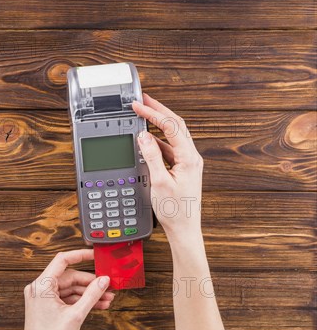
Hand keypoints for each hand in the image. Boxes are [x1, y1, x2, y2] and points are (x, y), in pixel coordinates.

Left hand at [23, 250, 112, 329]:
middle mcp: (39, 289)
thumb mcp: (76, 315)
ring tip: (106, 298)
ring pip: (70, 288)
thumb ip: (91, 295)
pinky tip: (97, 304)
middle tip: (107, 286)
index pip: (62, 260)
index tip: (94, 255)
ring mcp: (42, 298)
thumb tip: (103, 281)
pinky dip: (80, 300)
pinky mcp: (46, 306)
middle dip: (90, 283)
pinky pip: (66, 298)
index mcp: (41, 285)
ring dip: (88, 293)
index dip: (80, 255)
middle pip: (69, 277)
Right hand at [132, 94, 203, 241]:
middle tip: (143, 100)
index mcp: (189, 158)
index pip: (171, 126)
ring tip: (143, 114)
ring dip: (158, 123)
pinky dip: (157, 139)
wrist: (184, 230)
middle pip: (175, 125)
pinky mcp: (182, 168)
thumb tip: (144, 136)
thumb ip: (152, 157)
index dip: (153, 113)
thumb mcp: (159, 182)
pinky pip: (169, 147)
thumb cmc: (175, 211)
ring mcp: (188, 162)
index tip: (138, 105)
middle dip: (158, 110)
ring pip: (173, 135)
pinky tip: (147, 139)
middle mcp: (191, 157)